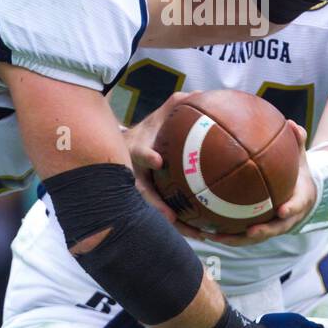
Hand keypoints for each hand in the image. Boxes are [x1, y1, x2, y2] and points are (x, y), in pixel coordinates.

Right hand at [122, 93, 207, 240]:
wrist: (122, 150)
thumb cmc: (147, 132)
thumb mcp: (157, 117)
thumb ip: (176, 106)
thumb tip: (202, 93)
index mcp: (135, 152)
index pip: (138, 153)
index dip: (146, 156)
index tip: (156, 160)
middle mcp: (133, 175)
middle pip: (143, 194)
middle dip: (156, 206)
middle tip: (172, 217)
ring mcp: (138, 192)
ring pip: (155, 211)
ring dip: (174, 224)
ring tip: (197, 234)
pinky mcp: (147, 202)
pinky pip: (166, 216)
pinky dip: (184, 225)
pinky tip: (204, 234)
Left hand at [202, 121, 312, 246]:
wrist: (301, 195)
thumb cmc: (297, 173)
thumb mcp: (300, 157)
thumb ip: (297, 141)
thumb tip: (291, 122)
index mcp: (298, 201)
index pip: (296, 206)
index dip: (290, 209)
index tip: (282, 210)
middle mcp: (286, 219)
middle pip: (275, 230)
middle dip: (263, 232)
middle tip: (251, 231)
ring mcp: (271, 227)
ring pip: (254, 238)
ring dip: (236, 240)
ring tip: (216, 237)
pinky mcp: (257, 230)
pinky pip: (241, 235)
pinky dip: (225, 235)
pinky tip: (204, 231)